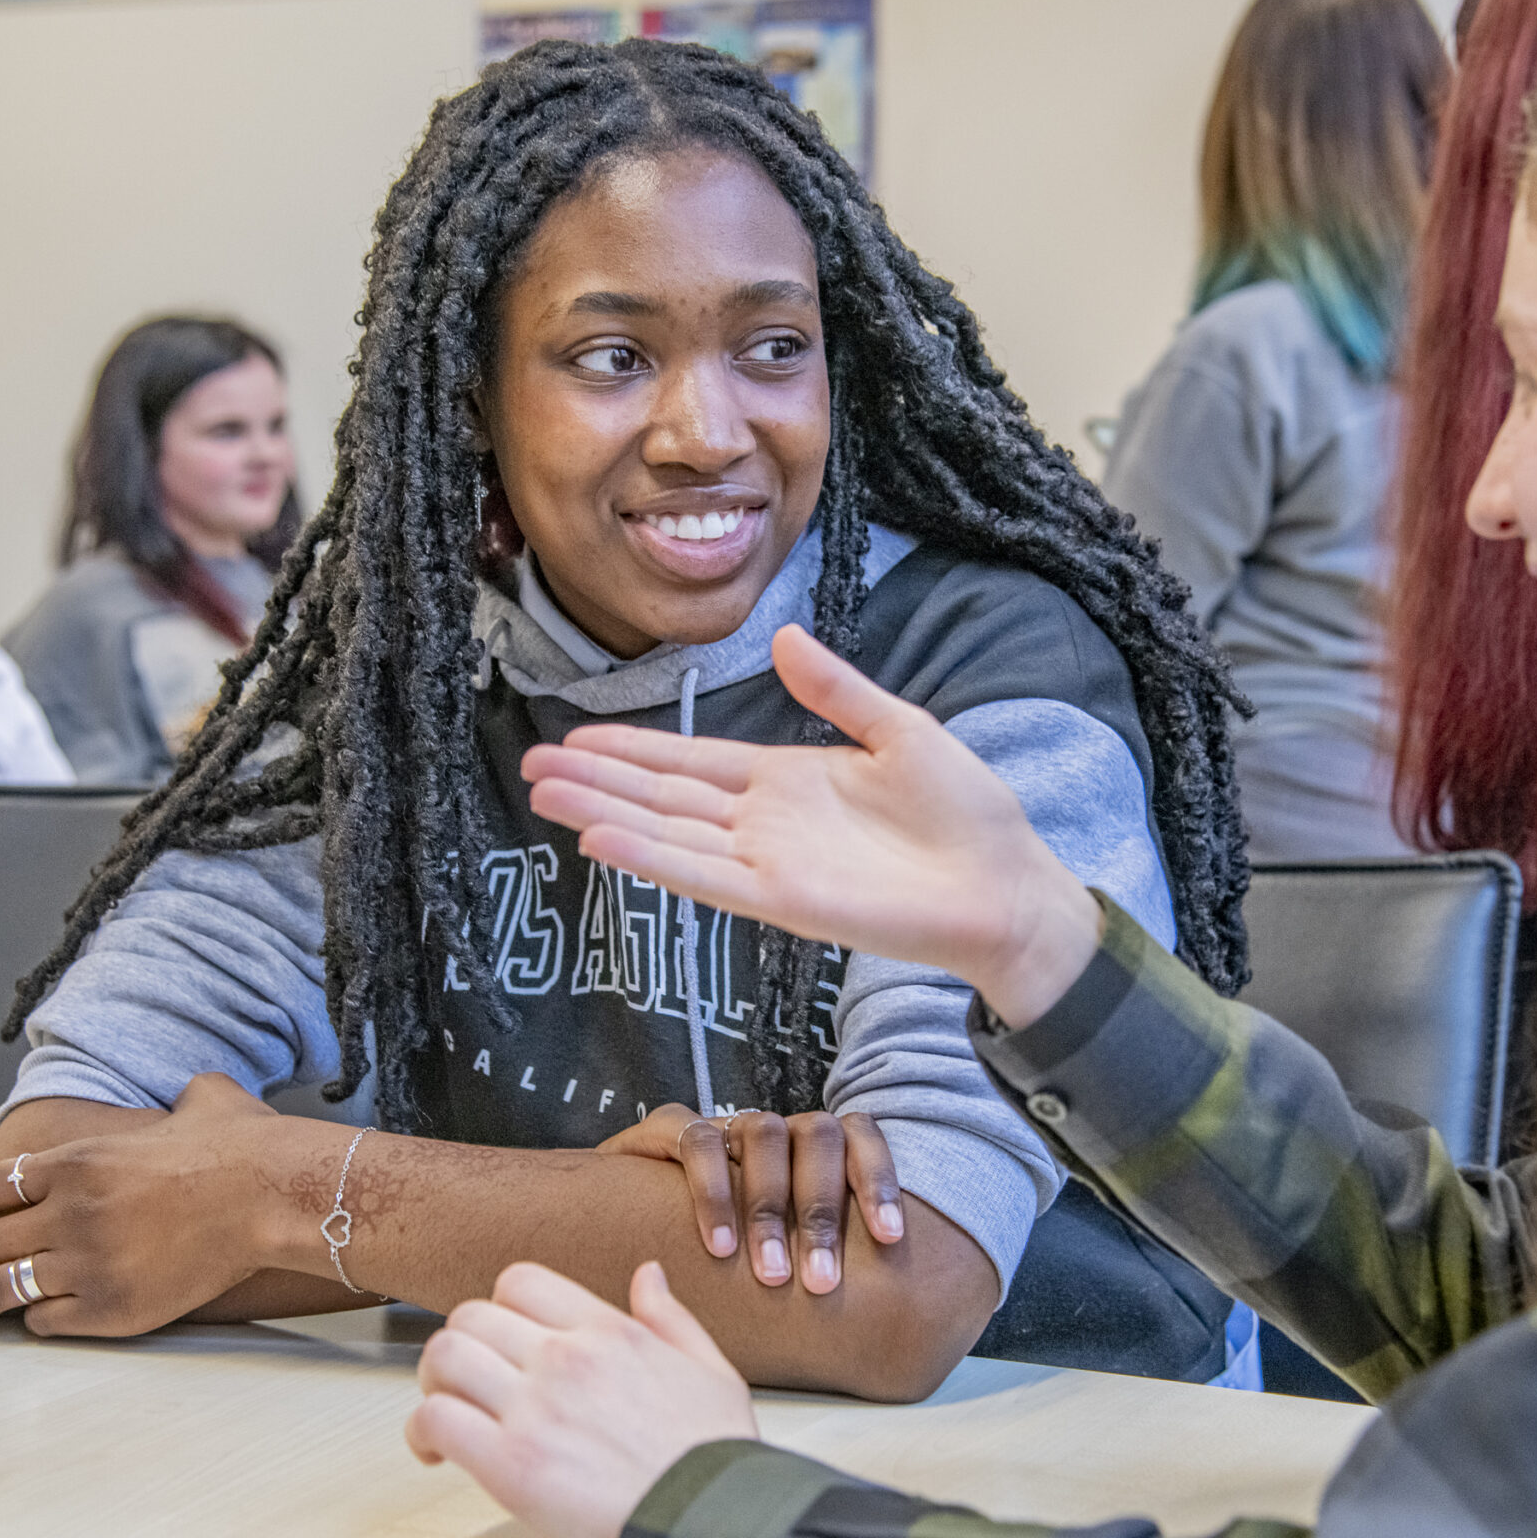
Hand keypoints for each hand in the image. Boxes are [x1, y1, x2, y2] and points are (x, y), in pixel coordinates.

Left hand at [0, 1074, 291, 1335]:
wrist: (274, 1197)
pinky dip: (36, 1321)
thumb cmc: (244, 1150)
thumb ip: (183, 1098)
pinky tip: (43, 1316)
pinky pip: (45, 1322)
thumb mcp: (205, 1101)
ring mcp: (86, 1265)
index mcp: (75, 1163)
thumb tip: (199, 1096)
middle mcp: (67, 1214)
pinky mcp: (111, 1308)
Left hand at [408, 1260, 756, 1537]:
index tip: (504, 1340)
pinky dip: (423, 1432)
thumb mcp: (710, 1369)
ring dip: (435, 1381)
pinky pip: (436, 1419)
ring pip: (445, 1356)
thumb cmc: (713, 1459)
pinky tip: (437, 1452)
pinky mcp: (511, 1464)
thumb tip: (649, 1275)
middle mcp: (566, 1358)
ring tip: (447, 1409)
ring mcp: (535, 1408)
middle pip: (472, 1315)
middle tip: (467, 1380)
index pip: (522, 1281)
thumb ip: (671, 1318)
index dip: (502, 1308)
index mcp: (610, 1332)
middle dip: (463, 1345)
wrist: (713, 1523)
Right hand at [522, 626, 1104, 1027]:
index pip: (690, 761)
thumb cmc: (966, 813)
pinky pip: (704, 878)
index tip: (575, 738)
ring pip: (668, 834)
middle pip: (662, 797)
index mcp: (787, 780)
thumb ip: (837, 690)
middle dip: (597, 781)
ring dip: (604, 815)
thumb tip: (787, 635)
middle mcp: (765, 824)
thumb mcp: (900, 728)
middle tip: (531, 765)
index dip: (632, 750)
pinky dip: (652, 860)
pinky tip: (602, 842)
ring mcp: (768, 864)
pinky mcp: (783, 902)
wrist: (1005, 884)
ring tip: (543, 794)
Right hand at [599, 1105, 904, 1292]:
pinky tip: (718, 1245)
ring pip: (764, 1134)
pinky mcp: (668, 1130)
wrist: (620, 1215)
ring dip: (769, 1206)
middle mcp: (773, 1129)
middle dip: (822, 1212)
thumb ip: (817, 1255)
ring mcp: (723, 1125)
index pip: (859, 1135)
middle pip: (816, 1137)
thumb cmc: (722, 1247)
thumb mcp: (781, 1247)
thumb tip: (881, 1313)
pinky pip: (697, 1142)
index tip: (889, 1237)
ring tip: (768, 1272)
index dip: (879, 1179)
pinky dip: (712, 1192)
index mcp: (810, 1147)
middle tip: (820, 1280)